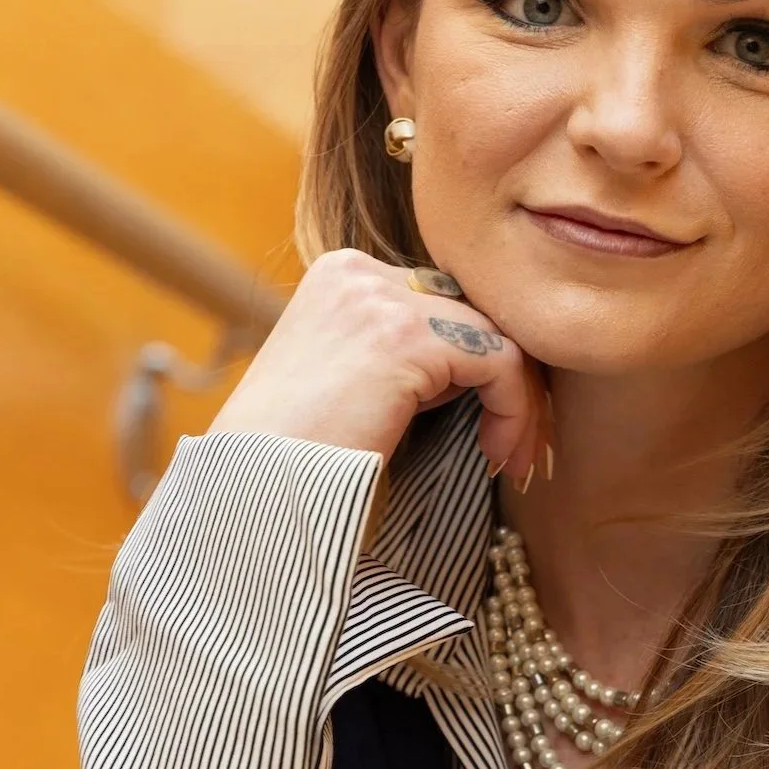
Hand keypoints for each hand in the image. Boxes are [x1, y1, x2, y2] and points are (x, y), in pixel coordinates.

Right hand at [207, 249, 547, 481]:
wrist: (251, 494)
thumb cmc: (293, 457)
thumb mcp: (345, 381)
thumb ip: (398, 357)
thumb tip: (476, 370)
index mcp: (340, 276)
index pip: (441, 303)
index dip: (474, 365)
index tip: (488, 428)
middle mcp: (359, 273)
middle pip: (473, 312)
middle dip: (504, 381)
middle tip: (512, 445)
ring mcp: (382, 300)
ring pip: (496, 336)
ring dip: (516, 402)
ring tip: (508, 457)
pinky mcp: (408, 338)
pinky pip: (500, 363)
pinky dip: (512, 411)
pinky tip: (493, 455)